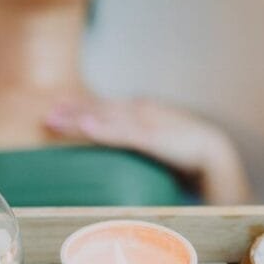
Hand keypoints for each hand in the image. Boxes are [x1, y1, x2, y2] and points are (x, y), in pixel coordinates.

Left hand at [44, 97, 250, 203]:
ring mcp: (147, 121)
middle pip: (100, 109)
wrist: (216, 153)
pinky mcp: (154, 137)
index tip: (57, 107)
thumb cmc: (185, 152)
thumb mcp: (154, 145)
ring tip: (55, 120)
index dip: (80, 106)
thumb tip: (117, 158)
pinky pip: (124, 133)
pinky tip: (87, 128)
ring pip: (106, 118)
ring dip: (80, 118)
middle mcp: (141, 111)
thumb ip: (135, 143)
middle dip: (73, 111)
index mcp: (142, 111)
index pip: (105, 106)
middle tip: (46, 114)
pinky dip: (104, 130)